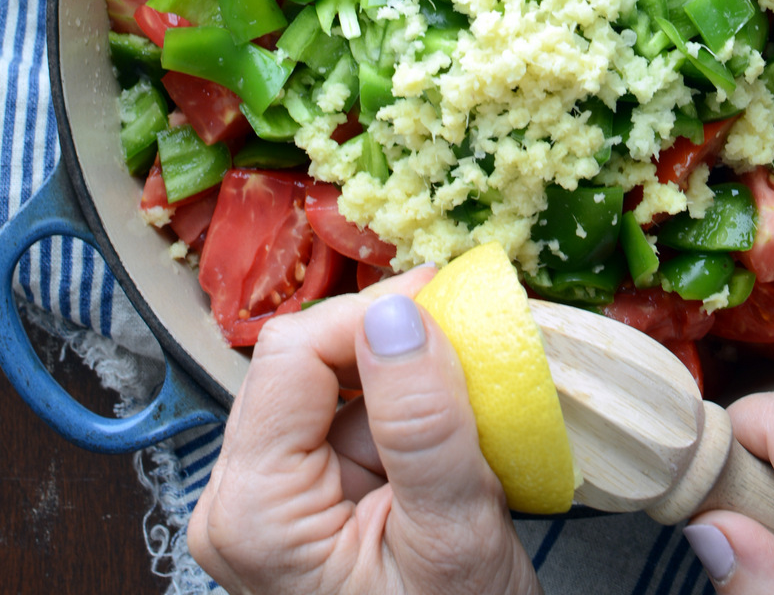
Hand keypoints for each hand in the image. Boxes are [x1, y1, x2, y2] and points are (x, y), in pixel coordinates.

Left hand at [188, 268, 539, 594]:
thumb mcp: (454, 537)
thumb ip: (424, 424)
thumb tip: (400, 313)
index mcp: (254, 512)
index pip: (292, 355)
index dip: (370, 314)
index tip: (447, 298)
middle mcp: (240, 500)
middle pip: (305, 362)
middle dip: (390, 341)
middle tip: (470, 331)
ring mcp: (268, 502)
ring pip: (331, 383)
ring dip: (403, 371)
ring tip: (471, 383)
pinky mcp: (301, 503)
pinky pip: (347, 420)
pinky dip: (403, 406)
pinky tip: (451, 419)